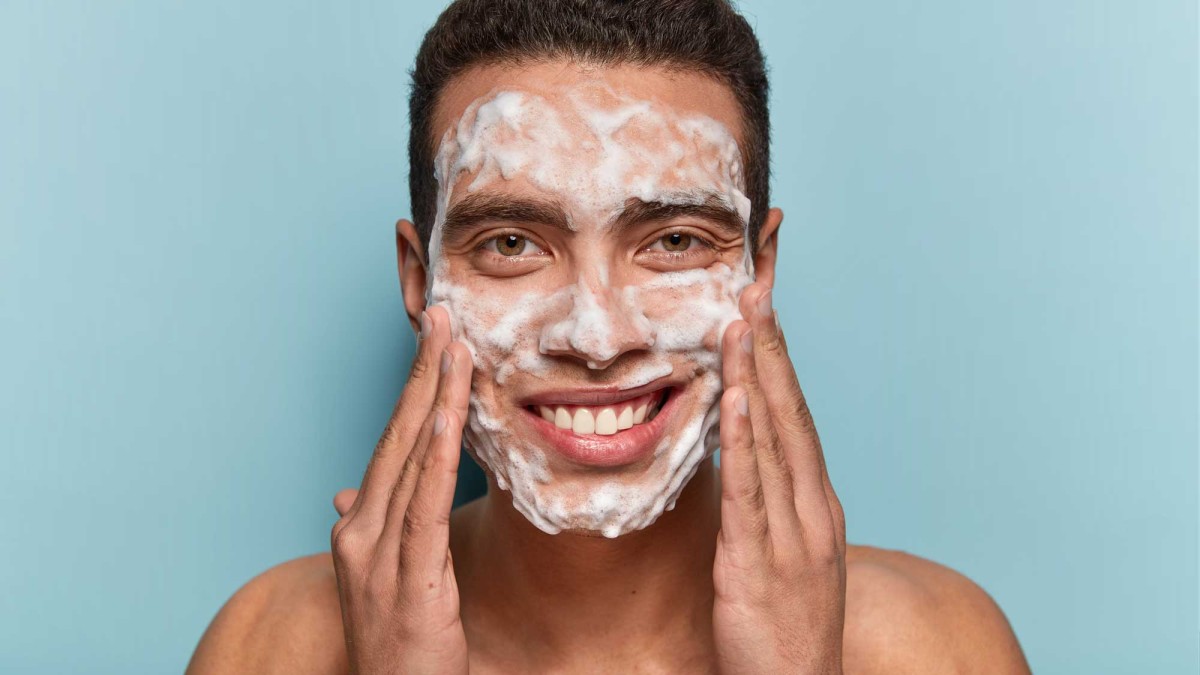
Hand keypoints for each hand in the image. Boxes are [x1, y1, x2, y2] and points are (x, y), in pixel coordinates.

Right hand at [329, 305, 472, 674]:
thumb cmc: (396, 644)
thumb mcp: (382, 578)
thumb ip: (371, 527)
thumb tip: (345, 489)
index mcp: (357, 525)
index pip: (391, 443)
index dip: (414, 390)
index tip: (435, 342)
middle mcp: (358, 530)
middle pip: (396, 436)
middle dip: (422, 373)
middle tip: (443, 317)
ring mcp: (376, 552)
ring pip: (410, 457)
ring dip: (434, 397)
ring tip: (454, 346)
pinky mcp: (407, 575)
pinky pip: (424, 502)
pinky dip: (437, 453)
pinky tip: (452, 417)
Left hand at [712, 282, 847, 673]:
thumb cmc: (787, 626)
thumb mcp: (789, 553)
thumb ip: (770, 501)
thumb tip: (744, 453)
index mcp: (818, 504)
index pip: (799, 415)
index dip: (782, 359)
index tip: (763, 307)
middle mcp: (813, 510)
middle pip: (792, 412)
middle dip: (773, 346)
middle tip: (756, 285)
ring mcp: (792, 536)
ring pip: (774, 440)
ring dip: (758, 376)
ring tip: (742, 319)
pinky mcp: (758, 564)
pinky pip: (749, 492)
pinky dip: (744, 440)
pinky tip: (736, 399)